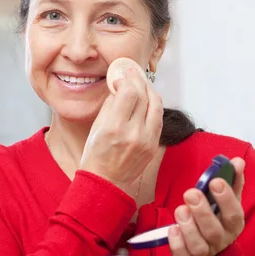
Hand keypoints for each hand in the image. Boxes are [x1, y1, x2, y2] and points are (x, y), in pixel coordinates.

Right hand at [79, 68, 162, 195]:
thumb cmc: (96, 156)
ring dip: (149, 91)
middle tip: (132, 73)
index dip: (125, 80)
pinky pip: (158, 119)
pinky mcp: (154, 145)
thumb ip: (110, 105)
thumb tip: (119, 86)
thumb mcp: (96, 127)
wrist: (105, 182)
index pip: (129, 92)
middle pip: (144, 96)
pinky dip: (153, 106)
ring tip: (141, 84)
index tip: (119, 78)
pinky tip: (146, 101)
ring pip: (156, 105)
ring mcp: (147, 140)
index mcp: (115, 127)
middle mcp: (133, 133)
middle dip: (138, 80)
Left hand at [169, 157, 245, 255]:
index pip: (234, 213)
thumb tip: (237, 161)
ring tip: (180, 209)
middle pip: (214, 230)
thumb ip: (232, 180)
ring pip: (198, 245)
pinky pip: (182, 253)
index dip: (226, 198)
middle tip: (191, 193)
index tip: (215, 181)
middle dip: (202, 211)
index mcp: (233, 224)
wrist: (209, 245)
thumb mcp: (228, 199)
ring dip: (188, 226)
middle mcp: (221, 239)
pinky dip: (176, 241)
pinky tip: (172, 228)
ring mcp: (204, 250)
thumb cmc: (217, 217)